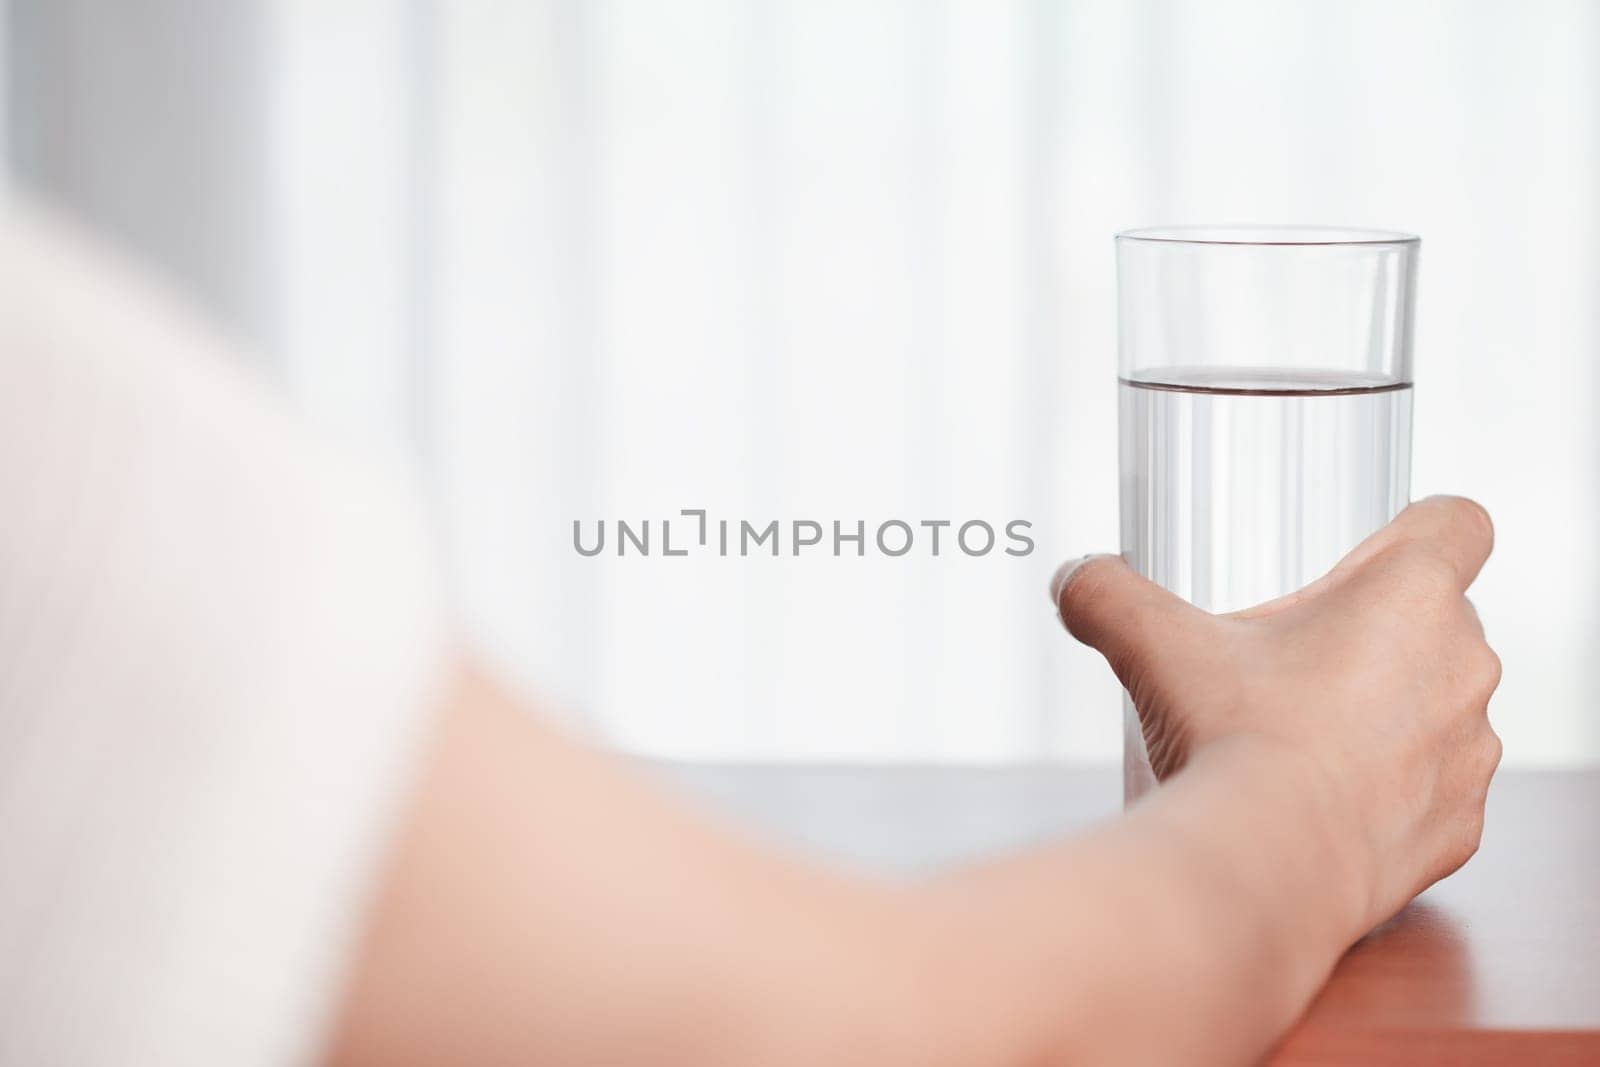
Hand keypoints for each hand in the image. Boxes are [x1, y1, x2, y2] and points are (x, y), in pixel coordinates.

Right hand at [1052, 496, 1502, 932]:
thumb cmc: (1233, 739)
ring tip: (1301, 738)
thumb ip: (1108, 594)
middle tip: (1292, 663)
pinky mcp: (1460, 826)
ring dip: (1385, 713)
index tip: (1370, 561)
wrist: (1263, 865)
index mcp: (1410, 595)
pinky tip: (1321, 801)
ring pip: (1437, 707)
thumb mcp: (1154, 644)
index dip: (1418, 532)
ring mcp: (1469, 752)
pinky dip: (1386, 792)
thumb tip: (1076, 580)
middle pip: (1437, 621)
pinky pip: (1430, 790)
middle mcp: (1462, 665)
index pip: (1458, 523)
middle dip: (1372, 635)